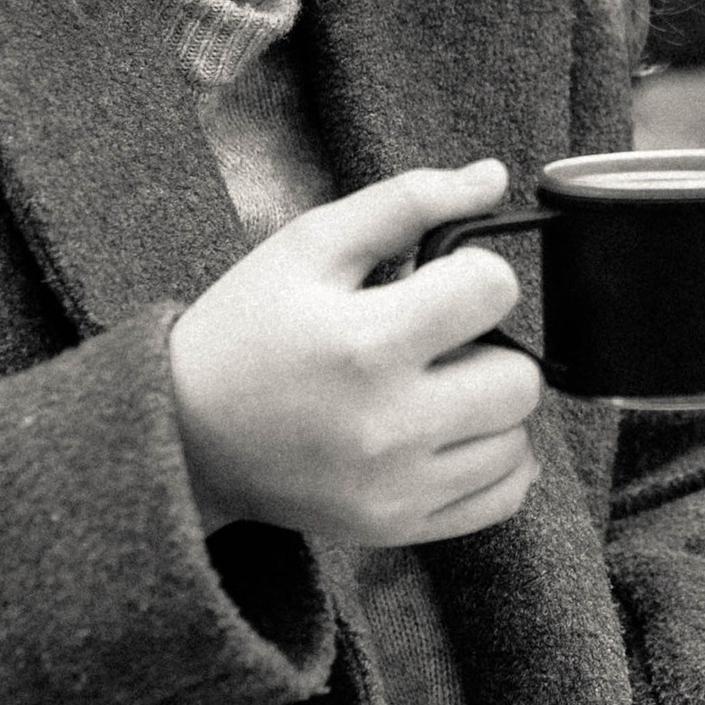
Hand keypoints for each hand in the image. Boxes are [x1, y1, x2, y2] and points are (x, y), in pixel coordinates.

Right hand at [168, 156, 542, 547]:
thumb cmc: (245, 330)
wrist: (183, 434)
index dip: (474, 275)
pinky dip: (493, 462)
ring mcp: (397, 487)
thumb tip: (493, 177)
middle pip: (521, 378)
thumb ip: (406, 202)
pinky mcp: (397, 527)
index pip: (494, 292)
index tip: (439, 285)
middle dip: (489, 346)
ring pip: (518, 440)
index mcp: (366, 343)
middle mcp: (389, 425)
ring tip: (433, 388)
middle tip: (435, 343)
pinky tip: (449, 434)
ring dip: (491, 407)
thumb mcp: (309, 246)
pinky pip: (503, 497)